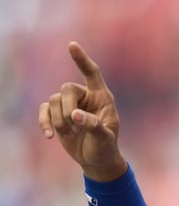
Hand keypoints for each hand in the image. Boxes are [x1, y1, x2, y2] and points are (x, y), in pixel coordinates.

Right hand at [38, 42, 126, 181]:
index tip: (71, 45)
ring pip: (54, 100)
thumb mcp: (105, 138)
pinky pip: (45, 111)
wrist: (96, 160)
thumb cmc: (105, 147)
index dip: (82, 60)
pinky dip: (45, 123)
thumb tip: (74, 115)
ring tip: (71, 134)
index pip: (92, 73)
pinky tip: (49, 136)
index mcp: (102, 98)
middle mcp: (85, 97)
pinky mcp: (57, 115)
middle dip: (67, 108)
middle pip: (66, 89)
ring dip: (59, 120)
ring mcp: (69, 105)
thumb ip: (93, 124)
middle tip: (74, 126)